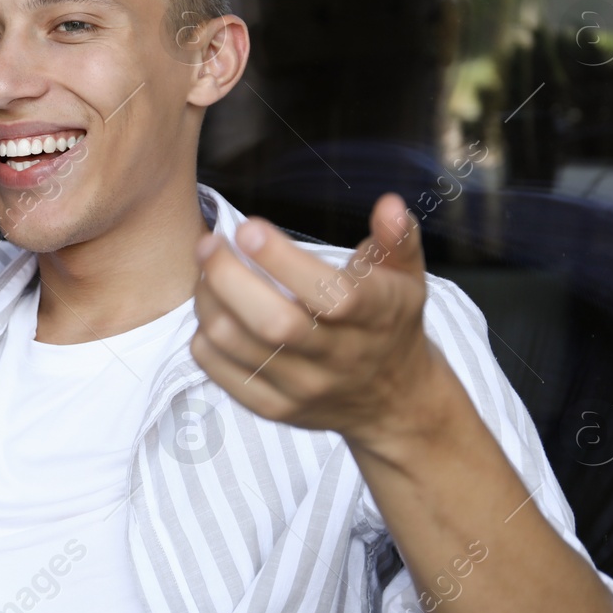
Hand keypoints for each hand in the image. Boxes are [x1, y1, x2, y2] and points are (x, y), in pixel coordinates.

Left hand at [189, 193, 448, 451]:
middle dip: (227, 277)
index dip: (282, 260)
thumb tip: (390, 204)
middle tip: (209, 244)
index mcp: (375, 317)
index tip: (246, 227)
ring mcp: (304, 388)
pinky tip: (213, 309)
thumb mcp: (408, 278)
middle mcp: (340, 358)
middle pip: (273, 323)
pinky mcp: (274, 408)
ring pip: (236, 344)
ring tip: (206, 270)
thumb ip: (397, 238)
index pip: (329, 294)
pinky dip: (204, 336)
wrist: (393, 401)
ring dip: (208, 300)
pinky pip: (221, 371)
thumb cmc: (390, 323)